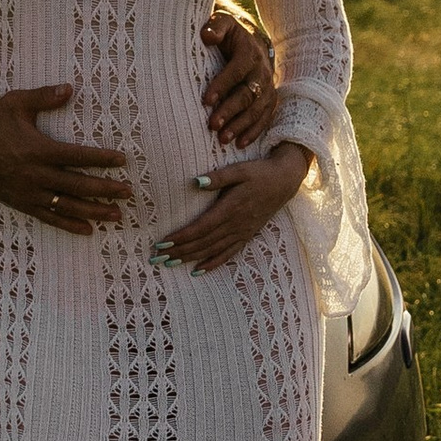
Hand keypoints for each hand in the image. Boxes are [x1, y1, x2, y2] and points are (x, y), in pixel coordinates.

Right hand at [0, 82, 130, 230]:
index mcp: (39, 149)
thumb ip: (45, 97)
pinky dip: (69, 224)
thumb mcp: (17, 103)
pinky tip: (87, 229)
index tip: (122, 160)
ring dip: (93, 210)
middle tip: (127, 192)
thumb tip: (70, 88)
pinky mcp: (21, 203)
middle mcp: (36, 174)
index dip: (101, 158)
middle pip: (78, 184)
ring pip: (67, 205)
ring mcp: (29, 192)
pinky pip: (49, 217)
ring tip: (116, 215)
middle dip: (105, 189)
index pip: (78, 156)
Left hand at [157, 143, 310, 272]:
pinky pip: (228, 254)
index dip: (182, 237)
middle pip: (203, 242)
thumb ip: (218, 177)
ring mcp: (242, 232)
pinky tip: (197, 270)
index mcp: (231, 208)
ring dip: (190, 258)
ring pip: (212, 250)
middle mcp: (235, 224)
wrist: (284, 181)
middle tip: (157, 258)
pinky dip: (212, 263)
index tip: (163, 243)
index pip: (201, 227)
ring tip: (169, 264)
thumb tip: (195, 182)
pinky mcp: (247, 236)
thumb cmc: (259, 173)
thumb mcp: (239, 170)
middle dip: (178, 251)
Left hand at [202, 8, 276, 151]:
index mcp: (249, 52)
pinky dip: (253, 132)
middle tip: (212, 125)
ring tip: (222, 139)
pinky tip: (239, 144)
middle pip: (248, 94)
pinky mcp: (270, 100)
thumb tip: (207, 35)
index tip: (205, 100)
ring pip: (257, 110)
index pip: (237, 70)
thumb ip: (215, 26)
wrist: (251, 43)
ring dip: (240, 125)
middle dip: (230, 111)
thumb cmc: (229, 35)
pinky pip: (265, 118)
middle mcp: (262, 71)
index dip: (222, 85)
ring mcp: (268, 87)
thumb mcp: (222, 23)